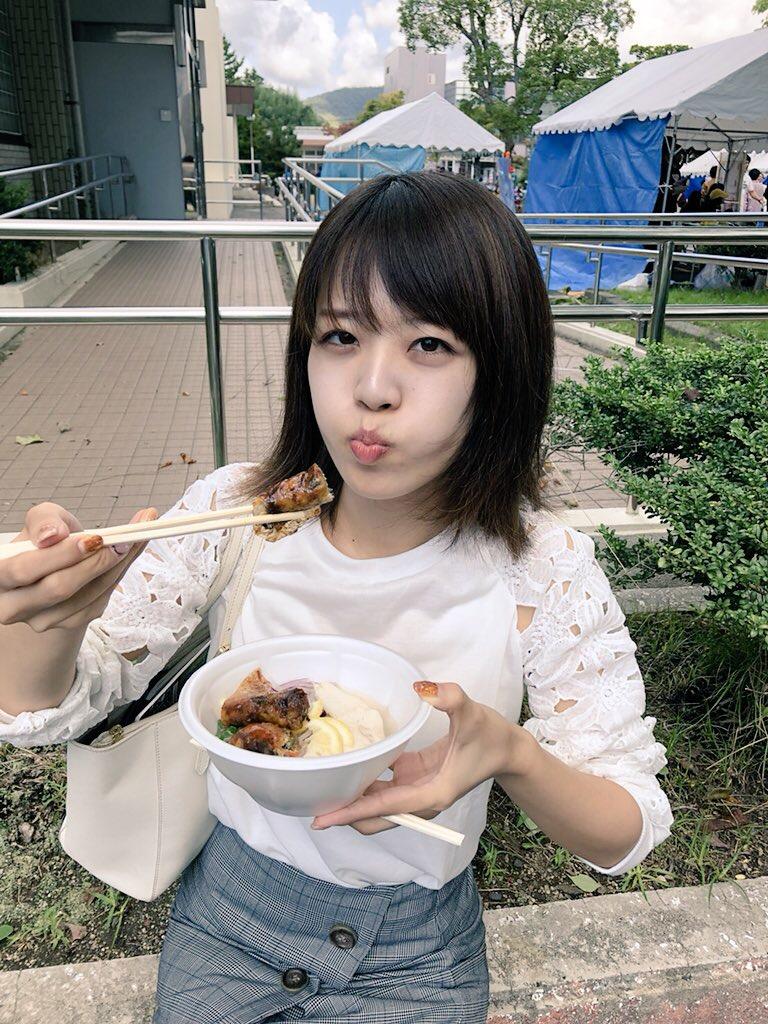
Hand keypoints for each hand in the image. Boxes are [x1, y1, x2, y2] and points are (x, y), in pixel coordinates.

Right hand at [0, 502, 157, 632]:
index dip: (61, 555)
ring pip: (86, 597)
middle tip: (122, 541)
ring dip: (116, 567)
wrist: (52, 568)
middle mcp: (13, 606)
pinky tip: (128, 555)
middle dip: (95, 562)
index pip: (25, 570)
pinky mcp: (68, 623)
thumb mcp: (40, 520)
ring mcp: (42, 620)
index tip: (94, 538)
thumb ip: (43, 521)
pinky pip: (99, 601)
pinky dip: (119, 575)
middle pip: (58, 589)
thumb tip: (53, 535)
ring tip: (133, 540)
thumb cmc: (44, 542)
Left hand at [311, 681, 535, 835]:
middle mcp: (421, 800)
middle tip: (313, 803)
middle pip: (375, 818)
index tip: (322, 820)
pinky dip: (366, 784)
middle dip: (346, 815)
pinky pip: (384, 788)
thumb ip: (449, 698)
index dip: (352, 813)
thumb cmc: (491, 736)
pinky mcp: (415, 778)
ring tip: (322, 785)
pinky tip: (347, 767)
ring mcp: (417, 791)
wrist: (509, 750)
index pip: (384, 807)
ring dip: (353, 800)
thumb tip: (422, 688)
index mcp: (432, 794)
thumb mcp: (472, 713)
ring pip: (377, 806)